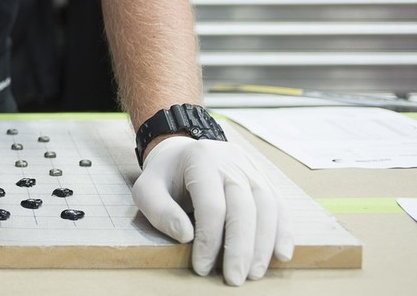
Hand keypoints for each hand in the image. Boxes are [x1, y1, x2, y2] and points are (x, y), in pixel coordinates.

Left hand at [131, 137, 293, 285]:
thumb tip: (185, 235)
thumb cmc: (165, 177)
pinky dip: (283, 231)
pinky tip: (281, 255)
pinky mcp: (264, 179)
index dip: (209, 240)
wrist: (181, 153)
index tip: (202, 267)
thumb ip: (160, 211)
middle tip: (234, 279)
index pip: (211, 205)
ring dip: (264, 244)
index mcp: (201, 159)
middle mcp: (231, 160)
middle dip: (240, 247)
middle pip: (244, 207)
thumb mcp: (147, 190)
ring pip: (268, 206)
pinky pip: (279, 205)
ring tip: (254, 273)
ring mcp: (252, 168)